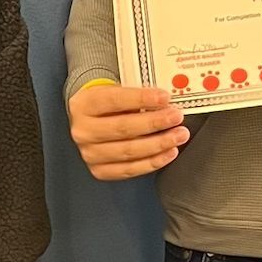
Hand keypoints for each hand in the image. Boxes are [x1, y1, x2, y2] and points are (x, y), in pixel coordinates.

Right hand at [69, 81, 190, 180]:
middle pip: (123, 128)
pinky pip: (130, 169)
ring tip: (178, 135)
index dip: (141, 99)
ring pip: (128, 151)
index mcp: (85, 105)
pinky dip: (153, 162)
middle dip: (154, 123)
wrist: (89, 121)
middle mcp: (83, 131)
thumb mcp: (114, 91)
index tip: (164, 98)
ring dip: (159, 144)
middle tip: (176, 117)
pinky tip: (168, 153)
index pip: (114, 100)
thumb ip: (135, 96)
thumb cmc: (106, 105)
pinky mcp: (100, 170)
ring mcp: (90, 153)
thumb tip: (165, 103)